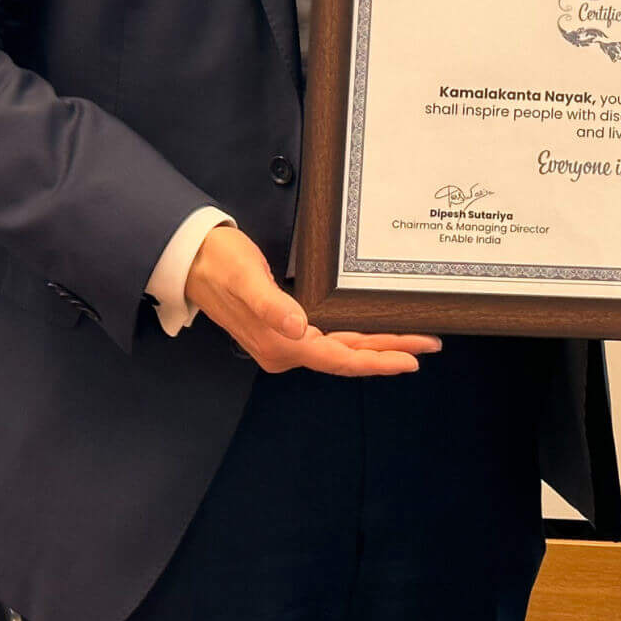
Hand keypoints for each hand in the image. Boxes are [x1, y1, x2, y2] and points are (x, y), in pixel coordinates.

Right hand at [184, 224, 439, 376]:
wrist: (191, 259)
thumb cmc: (220, 263)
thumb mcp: (246, 279)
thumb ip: (272, 305)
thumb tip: (300, 329)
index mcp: (280, 344)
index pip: (339, 359)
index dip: (377, 361)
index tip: (412, 358)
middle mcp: (284, 349)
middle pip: (347, 356)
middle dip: (388, 351)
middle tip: (429, 343)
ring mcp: (284, 340)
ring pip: (341, 347)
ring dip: (376, 345)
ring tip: (412, 338)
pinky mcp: (284, 327)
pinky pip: (329, 337)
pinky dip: (356, 336)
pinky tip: (372, 330)